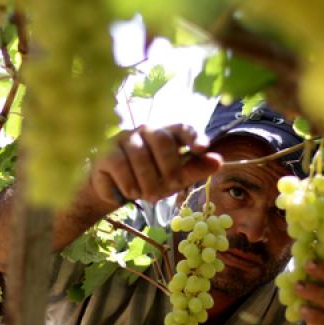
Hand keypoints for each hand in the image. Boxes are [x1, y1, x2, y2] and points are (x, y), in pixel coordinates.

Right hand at [89, 124, 221, 206]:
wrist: (115, 193)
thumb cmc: (149, 181)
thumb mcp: (175, 179)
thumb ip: (195, 169)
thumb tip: (219, 160)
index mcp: (166, 135)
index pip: (181, 128)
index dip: (192, 135)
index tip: (201, 148)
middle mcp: (145, 131)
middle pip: (161, 139)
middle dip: (168, 166)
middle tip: (170, 186)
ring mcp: (123, 139)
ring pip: (139, 154)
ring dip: (147, 181)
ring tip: (148, 196)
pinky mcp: (105, 153)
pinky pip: (118, 165)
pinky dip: (127, 184)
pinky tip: (129, 194)